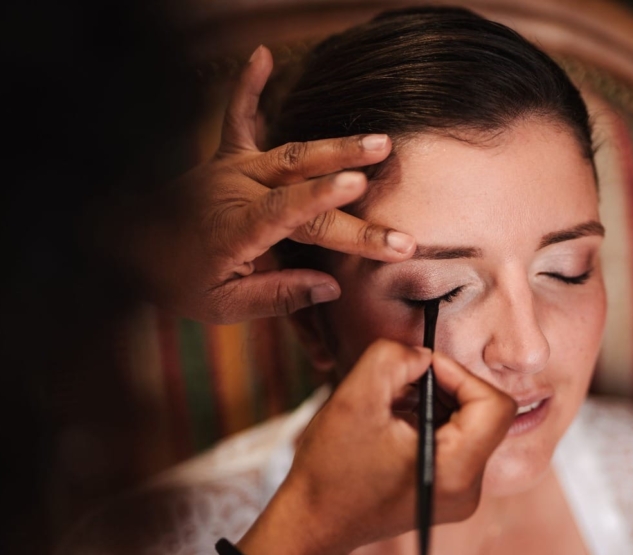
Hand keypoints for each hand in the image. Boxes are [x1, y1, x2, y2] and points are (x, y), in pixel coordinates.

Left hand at [126, 45, 414, 323]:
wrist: (131, 247)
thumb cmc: (180, 280)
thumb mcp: (224, 305)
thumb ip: (279, 296)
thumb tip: (332, 287)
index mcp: (238, 229)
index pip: (287, 211)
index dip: (323, 196)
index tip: (358, 185)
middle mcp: (237, 190)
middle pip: (300, 179)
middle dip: (347, 169)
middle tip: (387, 158)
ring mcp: (232, 169)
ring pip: (290, 152)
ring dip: (335, 145)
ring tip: (379, 140)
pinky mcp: (226, 157)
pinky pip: (238, 118)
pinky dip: (248, 86)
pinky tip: (263, 55)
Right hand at [282, 340, 516, 551]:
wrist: (314, 523)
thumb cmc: (330, 470)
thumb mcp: (354, 399)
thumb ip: (392, 359)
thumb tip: (423, 355)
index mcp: (455, 471)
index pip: (494, 405)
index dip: (460, 374)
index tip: (422, 368)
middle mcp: (468, 489)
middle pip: (485, 413)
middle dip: (444, 387)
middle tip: (402, 384)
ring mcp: (460, 493)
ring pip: (470, 423)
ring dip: (436, 401)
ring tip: (394, 405)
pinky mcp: (448, 491)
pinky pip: (456, 440)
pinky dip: (431, 419)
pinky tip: (397, 422)